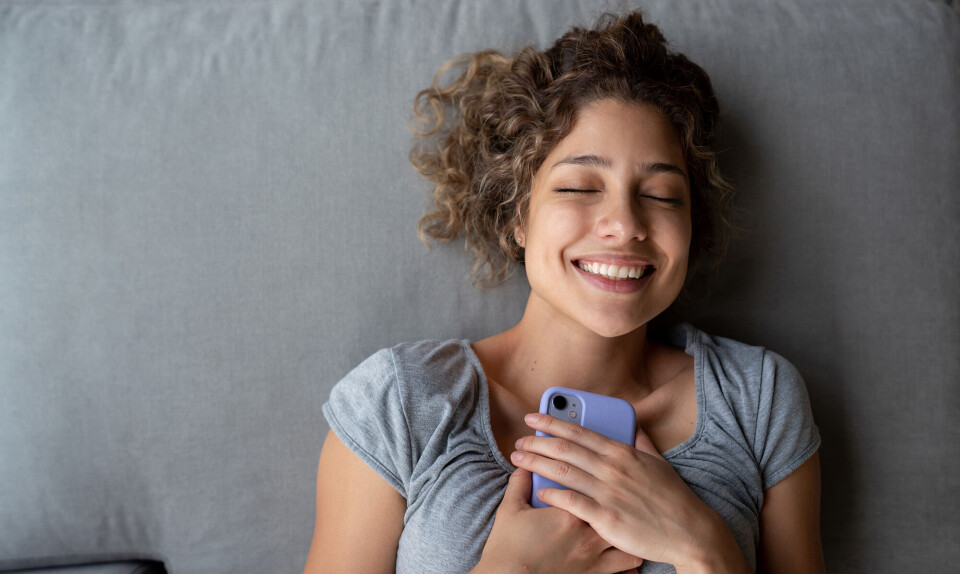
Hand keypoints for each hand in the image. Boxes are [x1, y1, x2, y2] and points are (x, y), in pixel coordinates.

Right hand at [473, 467, 642, 573]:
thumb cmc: (507, 547)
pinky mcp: (594, 573)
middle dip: (619, 497)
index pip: (588, 483)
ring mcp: (593, 556)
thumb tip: (524, 465)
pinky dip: (629, 555)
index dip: (591, 473)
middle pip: (615, 506)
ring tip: (628, 516)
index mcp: (569, 512)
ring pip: (626, 536)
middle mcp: (587, 533)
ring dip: (628, 526)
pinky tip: (628, 545)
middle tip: (619, 488)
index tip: (591, 470)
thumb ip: (520, 483)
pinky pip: (625, 564)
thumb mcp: (510, 508)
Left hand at [511, 413, 738, 570]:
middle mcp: (613, 468)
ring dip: (537, 463)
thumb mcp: (658, 463)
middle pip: (565, 448)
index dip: (552, 422)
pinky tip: (538, 492)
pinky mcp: (606, 518)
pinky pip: (572, 502)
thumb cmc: (674, 498)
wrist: (690, 533)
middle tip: (517, 442)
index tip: (532, 417)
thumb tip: (633, 422)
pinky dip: (552, 495)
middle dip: (536, 442)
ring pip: (563, 471)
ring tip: (518, 460)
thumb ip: (641, 440)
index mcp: (622, 453)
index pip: (579, 431)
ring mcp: (609, 493)